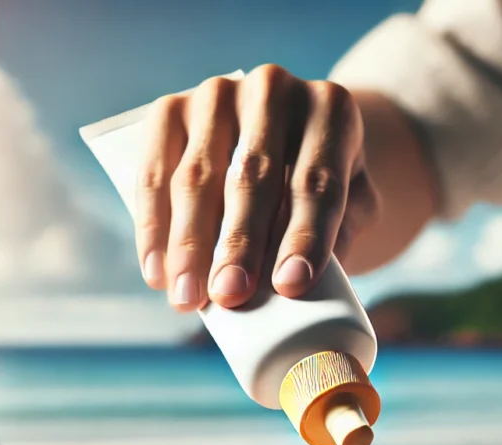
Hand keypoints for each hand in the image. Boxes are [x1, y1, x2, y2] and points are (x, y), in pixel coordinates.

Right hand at [135, 65, 379, 310]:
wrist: (282, 136)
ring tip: (187, 298)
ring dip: (188, 244)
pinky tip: (156, 272)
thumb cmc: (319, 185)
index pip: (319, 181)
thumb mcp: (349, 206)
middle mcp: (273, 89)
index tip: (289, 287)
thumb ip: (336, 240)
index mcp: (330, 109)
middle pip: (254, 175)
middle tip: (229, 295)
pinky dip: (152, 227)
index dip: (305, 236)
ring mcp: (216, 93)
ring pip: (197, 176)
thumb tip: (298, 291)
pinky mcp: (170, 108)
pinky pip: (154, 172)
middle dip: (239, 243)